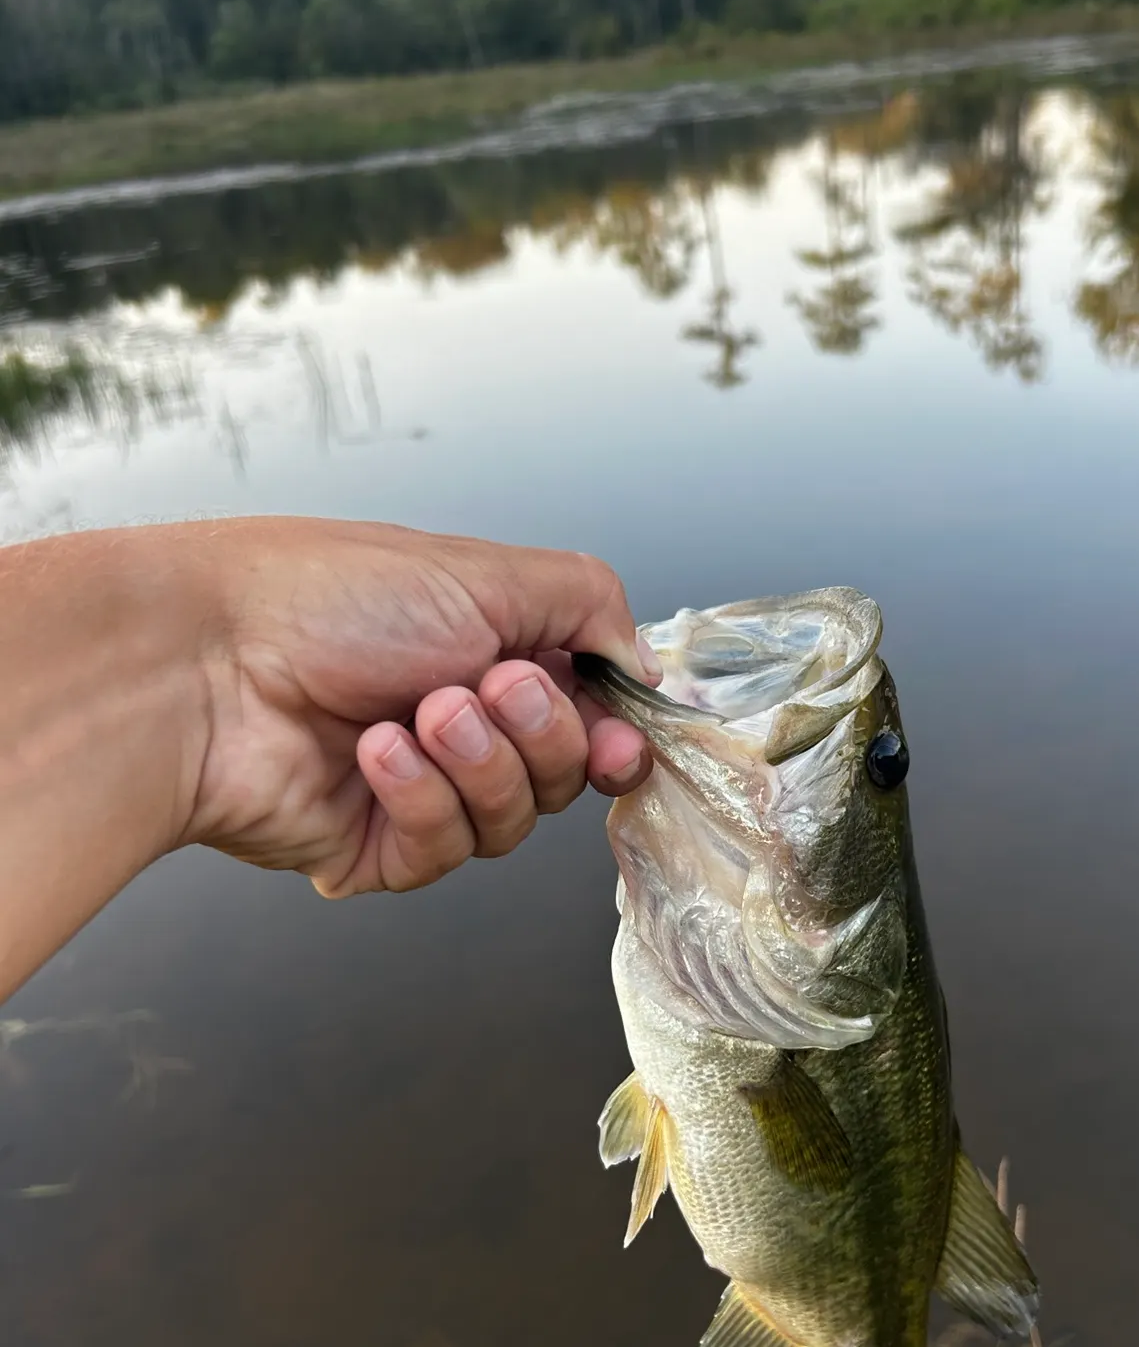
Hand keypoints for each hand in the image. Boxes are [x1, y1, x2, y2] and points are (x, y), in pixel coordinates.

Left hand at [184, 517, 660, 896]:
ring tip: (420, 714)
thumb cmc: (335, 598)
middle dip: (539, 734)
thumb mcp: (489, 572)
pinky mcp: (377, 849)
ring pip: (513, 820)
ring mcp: (421, 791)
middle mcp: (465, 726)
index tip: (623, 740)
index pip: (591, 717)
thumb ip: (591, 604)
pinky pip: (445, 851)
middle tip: (488, 687)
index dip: (615, 737)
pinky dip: (420, 798)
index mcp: (496, 655)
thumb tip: (645, 663)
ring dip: (477, 763)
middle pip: (565, 774)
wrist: (207, 661)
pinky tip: (374, 752)